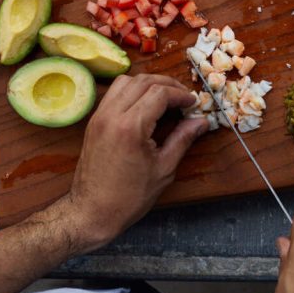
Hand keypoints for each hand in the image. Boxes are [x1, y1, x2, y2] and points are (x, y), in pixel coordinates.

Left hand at [65, 74, 207, 249]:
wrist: (91, 211)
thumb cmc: (129, 197)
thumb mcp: (163, 169)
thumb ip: (182, 139)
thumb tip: (201, 122)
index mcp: (131, 127)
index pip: (159, 93)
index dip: (180, 95)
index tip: (193, 103)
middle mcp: (112, 115)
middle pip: (143, 81)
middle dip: (167, 84)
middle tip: (183, 97)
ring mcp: (100, 116)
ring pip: (126, 81)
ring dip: (148, 83)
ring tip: (165, 98)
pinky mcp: (94, 121)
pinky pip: (114, 93)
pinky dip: (132, 90)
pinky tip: (144, 105)